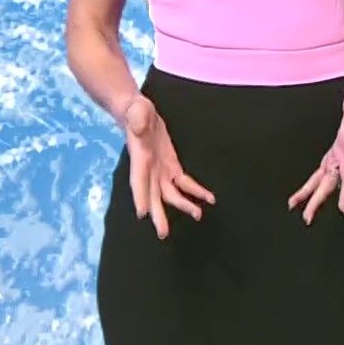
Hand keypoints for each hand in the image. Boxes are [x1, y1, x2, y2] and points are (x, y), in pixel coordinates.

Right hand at [120, 94, 213, 239]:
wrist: (139, 113)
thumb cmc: (135, 112)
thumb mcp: (136, 111)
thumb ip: (138, 118)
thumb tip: (140, 128)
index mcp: (140, 159)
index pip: (138, 180)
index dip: (140, 196)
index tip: (142, 214)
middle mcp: (149, 170)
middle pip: (153, 196)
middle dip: (158, 214)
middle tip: (163, 233)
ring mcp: (161, 171)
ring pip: (171, 194)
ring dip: (183, 205)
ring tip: (198, 215)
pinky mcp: (172, 167)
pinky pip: (184, 183)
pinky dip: (195, 191)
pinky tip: (208, 198)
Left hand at [288, 83, 343, 223]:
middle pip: (338, 180)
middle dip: (330, 198)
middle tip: (320, 215)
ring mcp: (339, 160)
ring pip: (327, 183)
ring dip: (315, 199)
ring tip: (305, 216)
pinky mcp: (333, 160)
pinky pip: (321, 177)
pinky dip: (311, 188)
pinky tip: (300, 200)